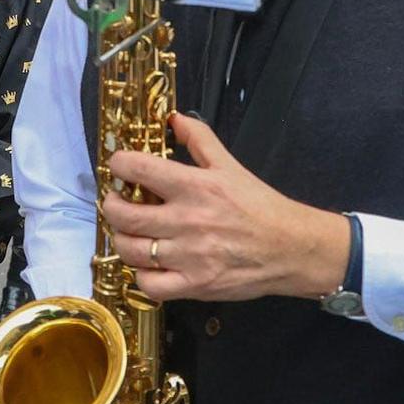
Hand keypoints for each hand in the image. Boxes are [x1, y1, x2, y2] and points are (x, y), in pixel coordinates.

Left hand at [101, 114, 349, 303]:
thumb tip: (173, 118)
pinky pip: (149, 284)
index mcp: (195, 186)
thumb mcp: (230, 165)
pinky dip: (142, 274)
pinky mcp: (195, 286)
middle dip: (112, 205)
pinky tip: (150, 263)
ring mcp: (189, 257)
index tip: (120, 168)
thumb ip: (199, 139)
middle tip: (117, 201)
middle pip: (124, 214)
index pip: (138, 169)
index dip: (119, 165)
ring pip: (131, 249)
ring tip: (131, 231)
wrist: (291, 248)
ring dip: (123, 238)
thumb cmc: (260, 205)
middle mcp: (187, 221)